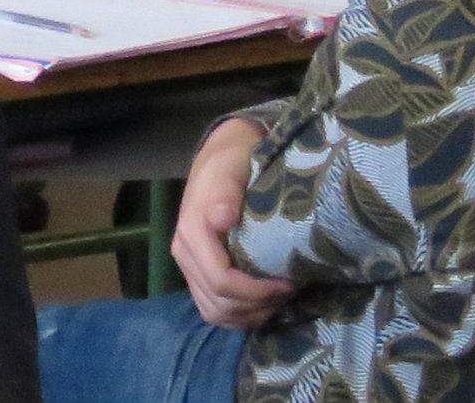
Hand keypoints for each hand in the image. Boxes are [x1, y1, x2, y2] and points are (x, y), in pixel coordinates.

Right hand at [171, 117, 296, 331]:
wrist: (220, 158)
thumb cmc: (232, 162)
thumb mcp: (231, 168)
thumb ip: (225, 191)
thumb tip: (223, 217)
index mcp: (192, 231)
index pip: (221, 279)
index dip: (257, 291)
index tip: (289, 283)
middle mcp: (184, 252)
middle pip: (220, 302)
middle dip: (259, 305)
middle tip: (290, 291)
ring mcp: (188, 265)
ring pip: (215, 312)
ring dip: (250, 314)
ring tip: (278, 300)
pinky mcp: (196, 273)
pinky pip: (213, 309)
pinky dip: (239, 315)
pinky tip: (263, 304)